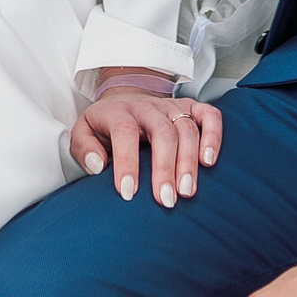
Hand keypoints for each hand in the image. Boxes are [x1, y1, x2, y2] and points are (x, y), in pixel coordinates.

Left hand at [67, 70, 222, 208]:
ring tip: (187, 191)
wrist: (125, 96)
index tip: (128, 192)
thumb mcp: (83, 131)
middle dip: (165, 167)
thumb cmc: (106, 124)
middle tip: (166, 199)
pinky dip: (213, 136)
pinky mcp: (190, 107)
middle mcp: (147, 107)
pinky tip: (209, 161)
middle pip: (162, 132)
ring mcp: (171, 106)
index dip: (127, 162)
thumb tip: (98, 166)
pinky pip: (209, 115)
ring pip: (186, 128)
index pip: (124, 132)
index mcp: (119, 112)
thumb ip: (84, 148)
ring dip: (189, 161)